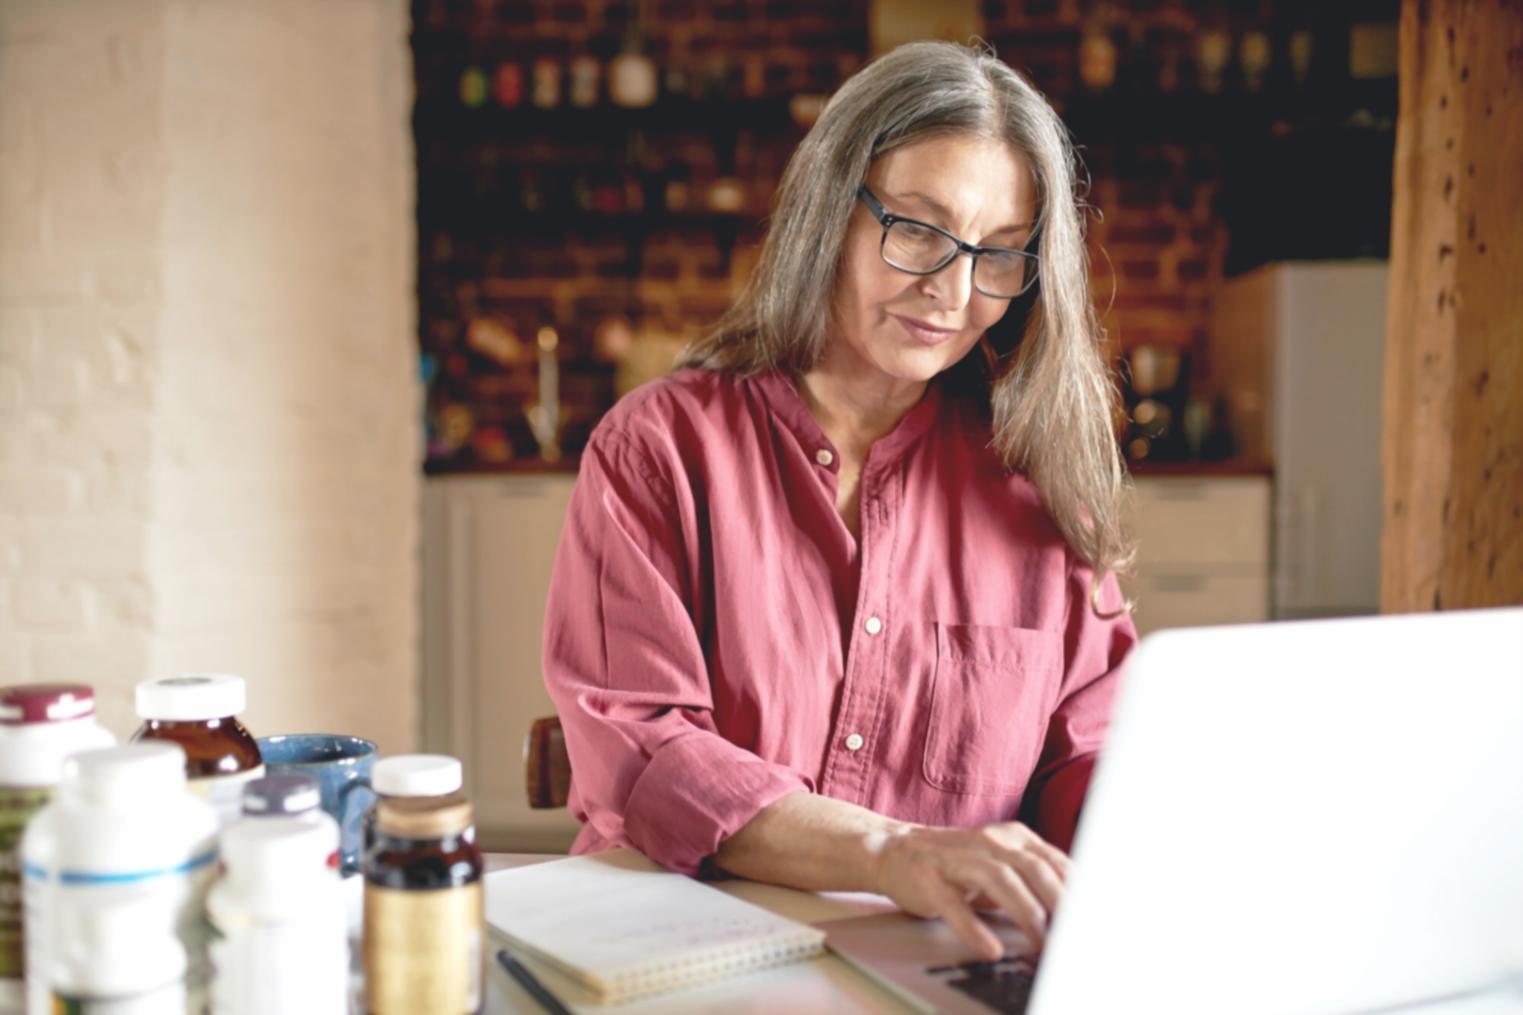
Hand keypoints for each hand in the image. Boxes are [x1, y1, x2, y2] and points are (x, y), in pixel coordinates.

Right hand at [871, 822, 1069, 959]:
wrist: (893, 849)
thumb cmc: (957, 863)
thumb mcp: (1002, 862)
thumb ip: (1037, 878)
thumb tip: (1078, 913)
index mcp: (1014, 837)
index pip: (1057, 862)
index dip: (1080, 892)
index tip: (1096, 921)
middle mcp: (990, 841)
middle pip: (1035, 868)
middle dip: (1061, 903)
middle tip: (1075, 937)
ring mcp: (958, 859)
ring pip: (1001, 880)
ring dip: (1027, 913)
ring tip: (1042, 944)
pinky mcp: (930, 880)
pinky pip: (954, 905)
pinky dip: (974, 928)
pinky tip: (990, 948)